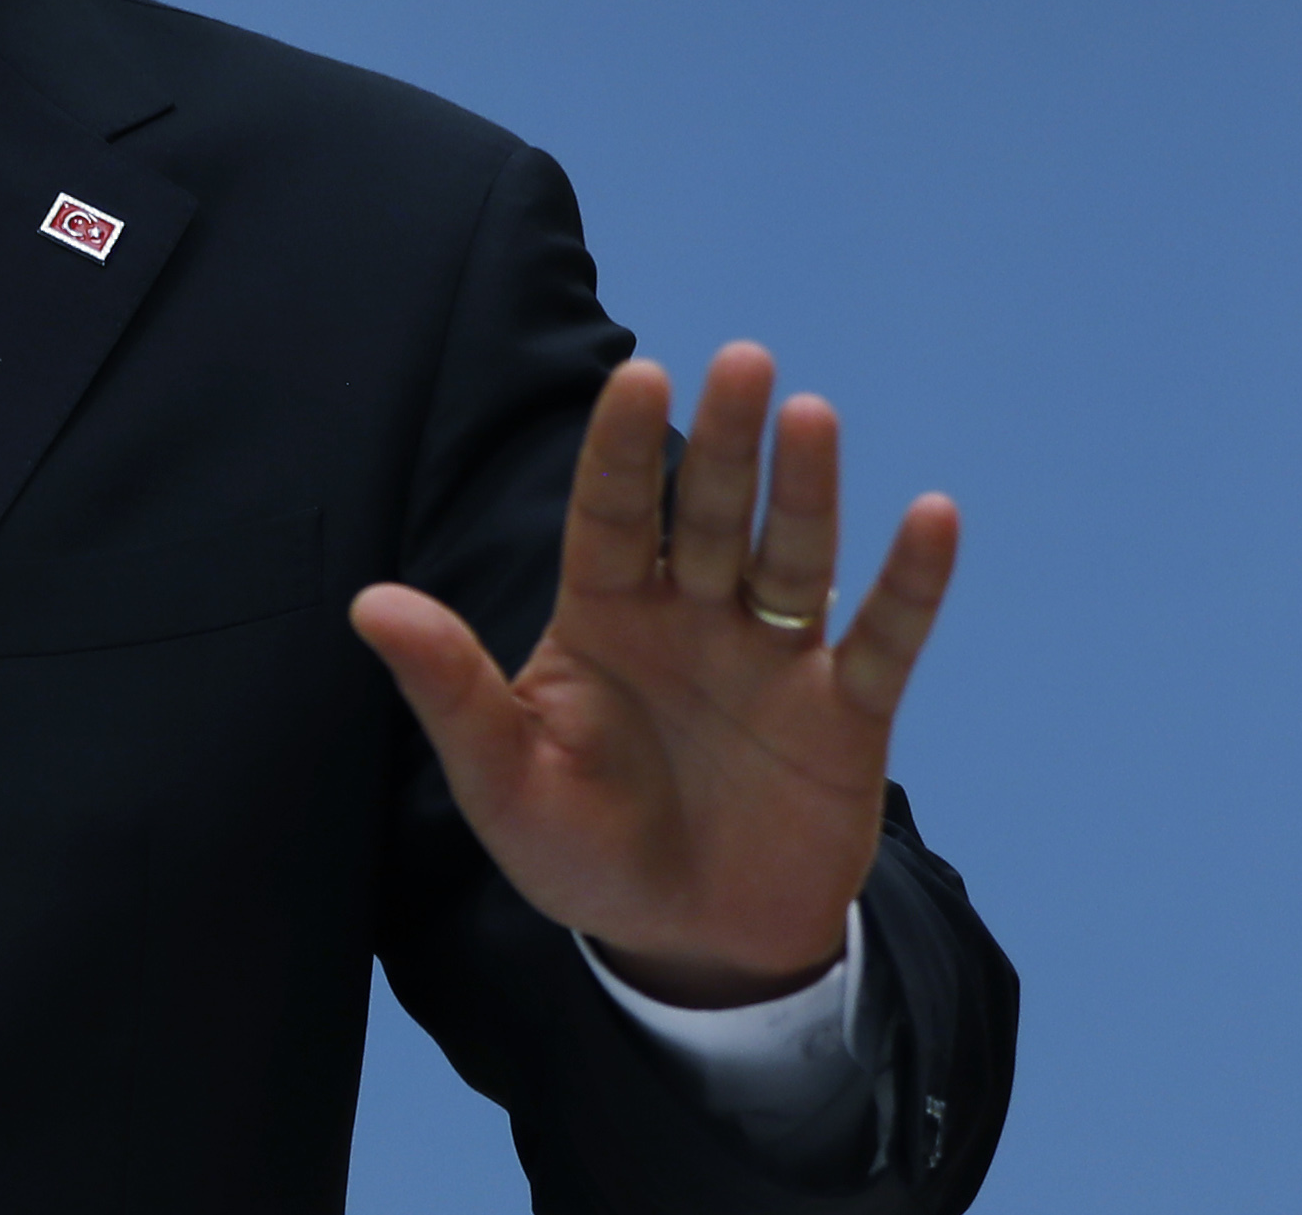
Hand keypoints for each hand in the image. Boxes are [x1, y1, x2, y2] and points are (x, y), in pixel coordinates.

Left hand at [349, 343, 958, 1005]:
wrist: (685, 942)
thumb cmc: (578, 850)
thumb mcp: (501, 778)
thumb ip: (449, 689)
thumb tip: (368, 603)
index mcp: (606, 616)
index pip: (612, 514)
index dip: (623, 448)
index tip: (639, 375)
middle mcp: (693, 617)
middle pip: (711, 515)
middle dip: (724, 442)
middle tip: (741, 359)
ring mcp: (774, 659)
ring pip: (793, 557)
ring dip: (807, 491)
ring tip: (811, 415)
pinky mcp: (846, 716)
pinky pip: (883, 640)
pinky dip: (910, 584)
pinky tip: (933, 515)